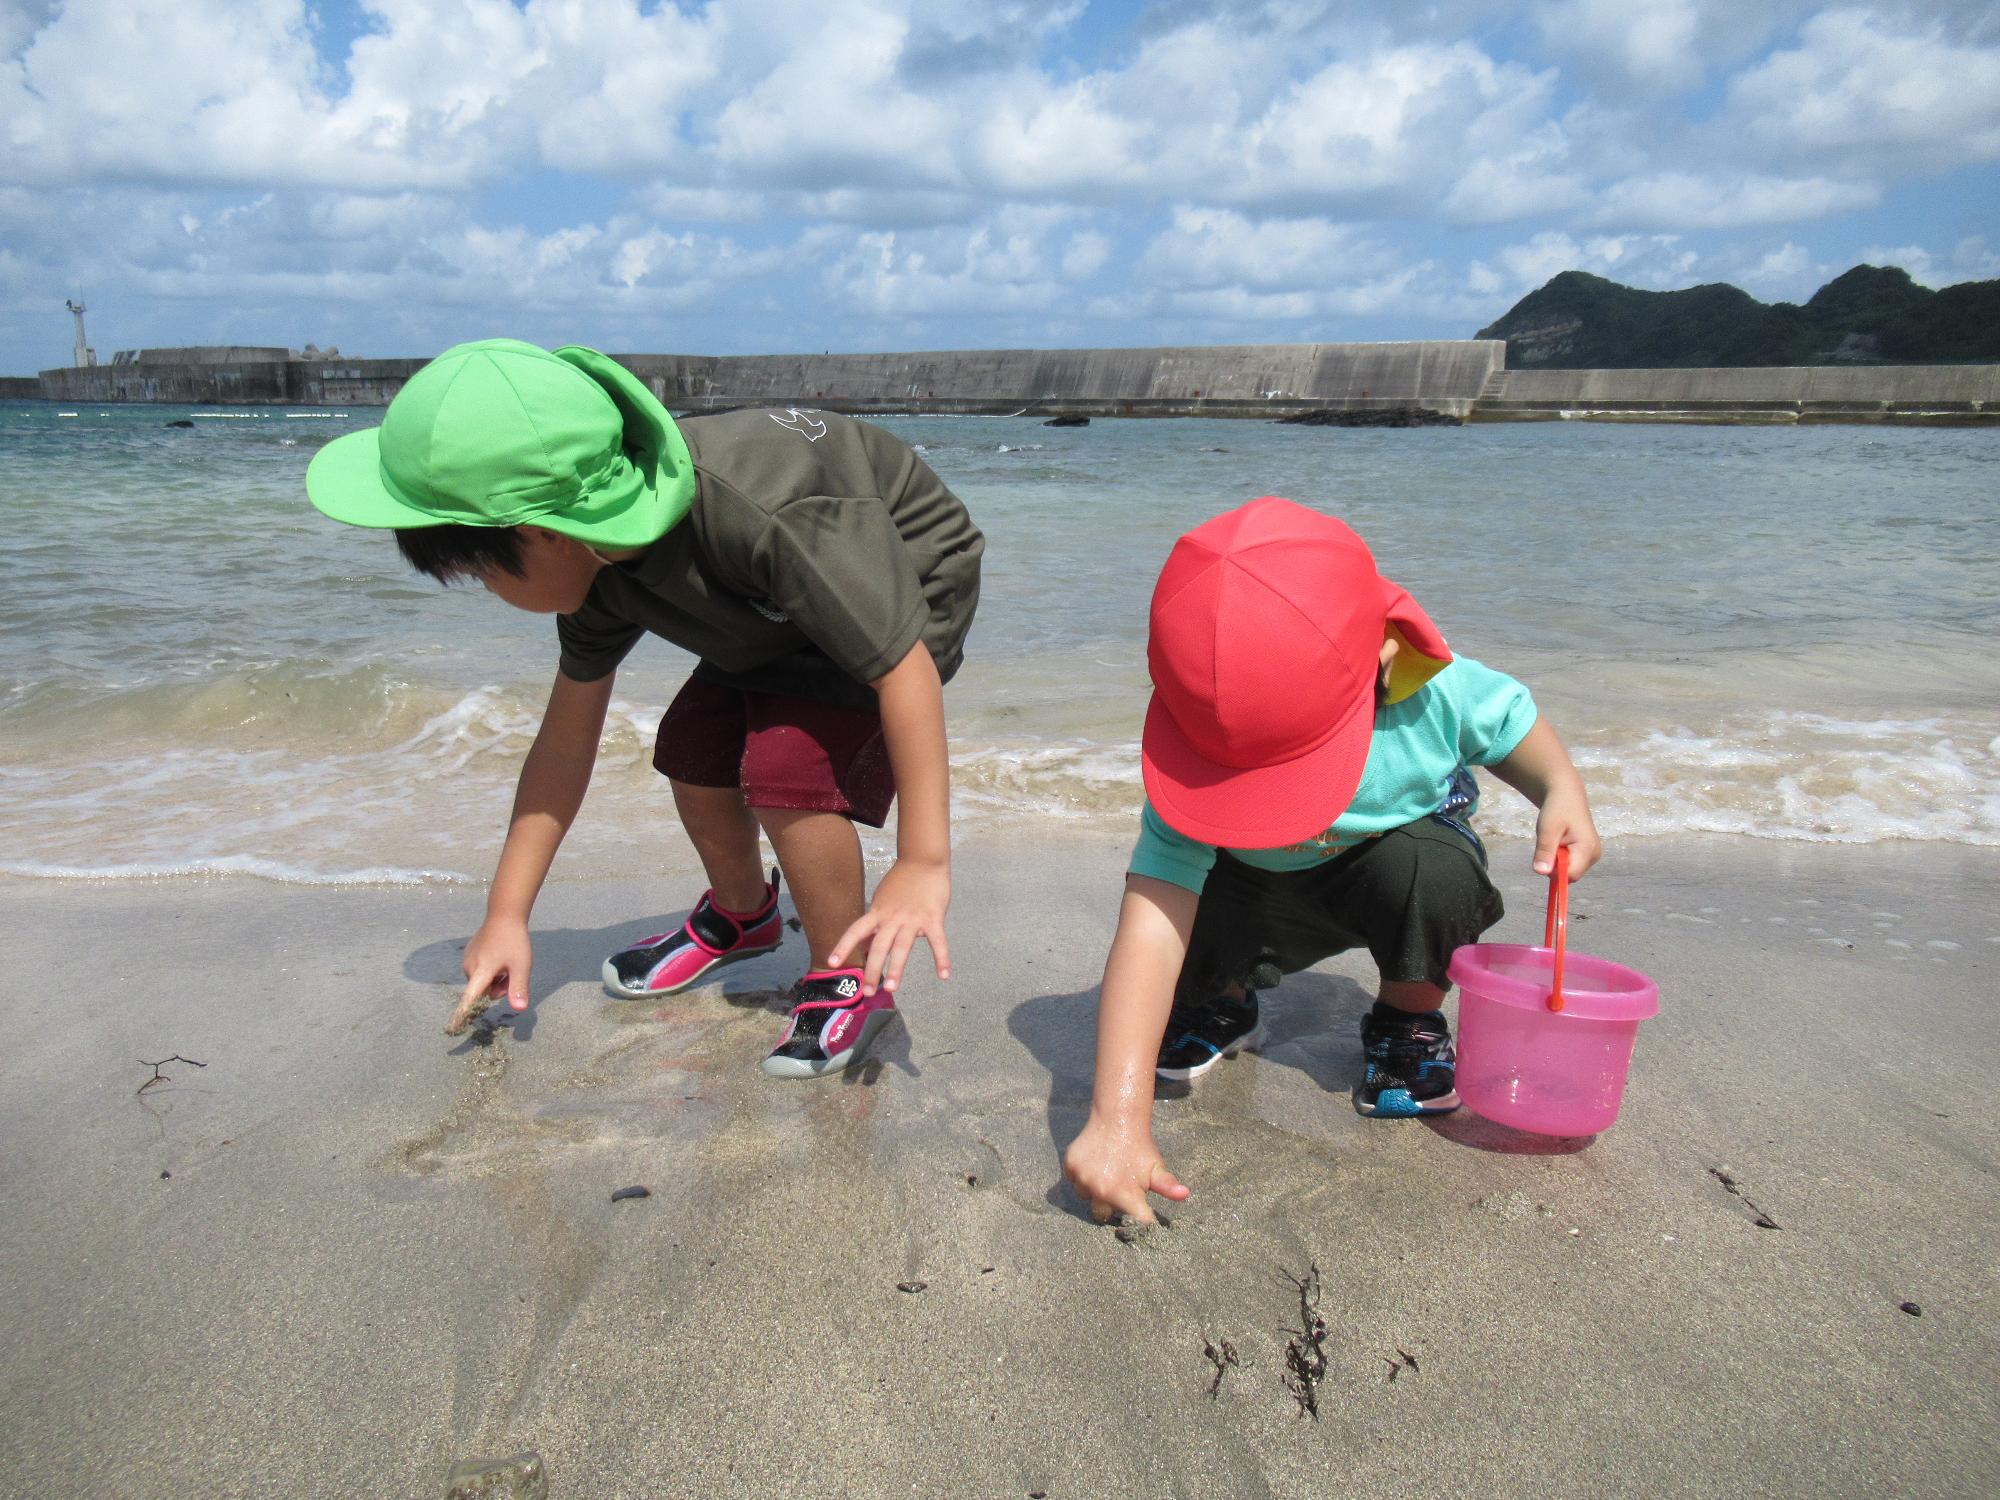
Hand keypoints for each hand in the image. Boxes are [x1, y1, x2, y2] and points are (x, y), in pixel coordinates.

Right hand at [449, 917, 531, 1033]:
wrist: (504, 915)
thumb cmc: (514, 941)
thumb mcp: (521, 966)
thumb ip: (518, 988)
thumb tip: (519, 1009)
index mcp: (481, 973)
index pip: (468, 1000)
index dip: (460, 1016)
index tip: (450, 1030)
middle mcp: (469, 969)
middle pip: (484, 992)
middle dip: (499, 987)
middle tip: (511, 971)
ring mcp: (467, 961)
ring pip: (483, 982)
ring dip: (496, 978)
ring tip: (506, 961)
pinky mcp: (468, 955)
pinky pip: (480, 971)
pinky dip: (491, 970)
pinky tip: (499, 955)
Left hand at [828, 857, 949, 996]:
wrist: (923, 859)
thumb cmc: (902, 881)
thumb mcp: (882, 901)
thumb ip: (876, 923)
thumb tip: (866, 945)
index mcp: (878, 913)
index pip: (856, 931)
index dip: (843, 946)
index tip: (832, 963)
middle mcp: (892, 917)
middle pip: (879, 946)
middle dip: (872, 970)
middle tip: (867, 992)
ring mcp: (912, 918)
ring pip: (902, 947)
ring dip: (896, 969)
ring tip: (892, 988)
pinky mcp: (933, 917)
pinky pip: (937, 941)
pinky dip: (942, 959)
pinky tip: (944, 976)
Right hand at [1063, 1113, 1189, 1226]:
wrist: (1117, 1118)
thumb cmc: (1140, 1147)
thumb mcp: (1156, 1167)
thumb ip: (1168, 1185)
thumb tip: (1185, 1195)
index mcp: (1124, 1194)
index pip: (1133, 1222)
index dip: (1139, 1221)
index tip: (1140, 1215)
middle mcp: (1100, 1190)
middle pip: (1103, 1215)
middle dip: (1111, 1207)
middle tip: (1119, 1189)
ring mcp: (1083, 1178)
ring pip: (1086, 1199)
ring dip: (1094, 1192)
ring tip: (1106, 1174)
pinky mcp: (1069, 1166)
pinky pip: (1073, 1182)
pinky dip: (1081, 1178)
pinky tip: (1094, 1166)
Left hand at [1533, 786, 1601, 879]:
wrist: (1566, 795)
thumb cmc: (1557, 809)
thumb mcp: (1547, 829)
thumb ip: (1545, 851)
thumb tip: (1541, 872)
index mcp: (1588, 849)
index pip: (1570, 875)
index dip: (1554, 870)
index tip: (1546, 854)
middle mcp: (1594, 856)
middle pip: (1570, 875)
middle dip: (1555, 865)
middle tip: (1550, 844)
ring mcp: (1592, 856)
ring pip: (1568, 871)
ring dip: (1556, 861)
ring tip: (1555, 841)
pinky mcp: (1587, 855)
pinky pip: (1570, 865)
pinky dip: (1560, 858)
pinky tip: (1559, 843)